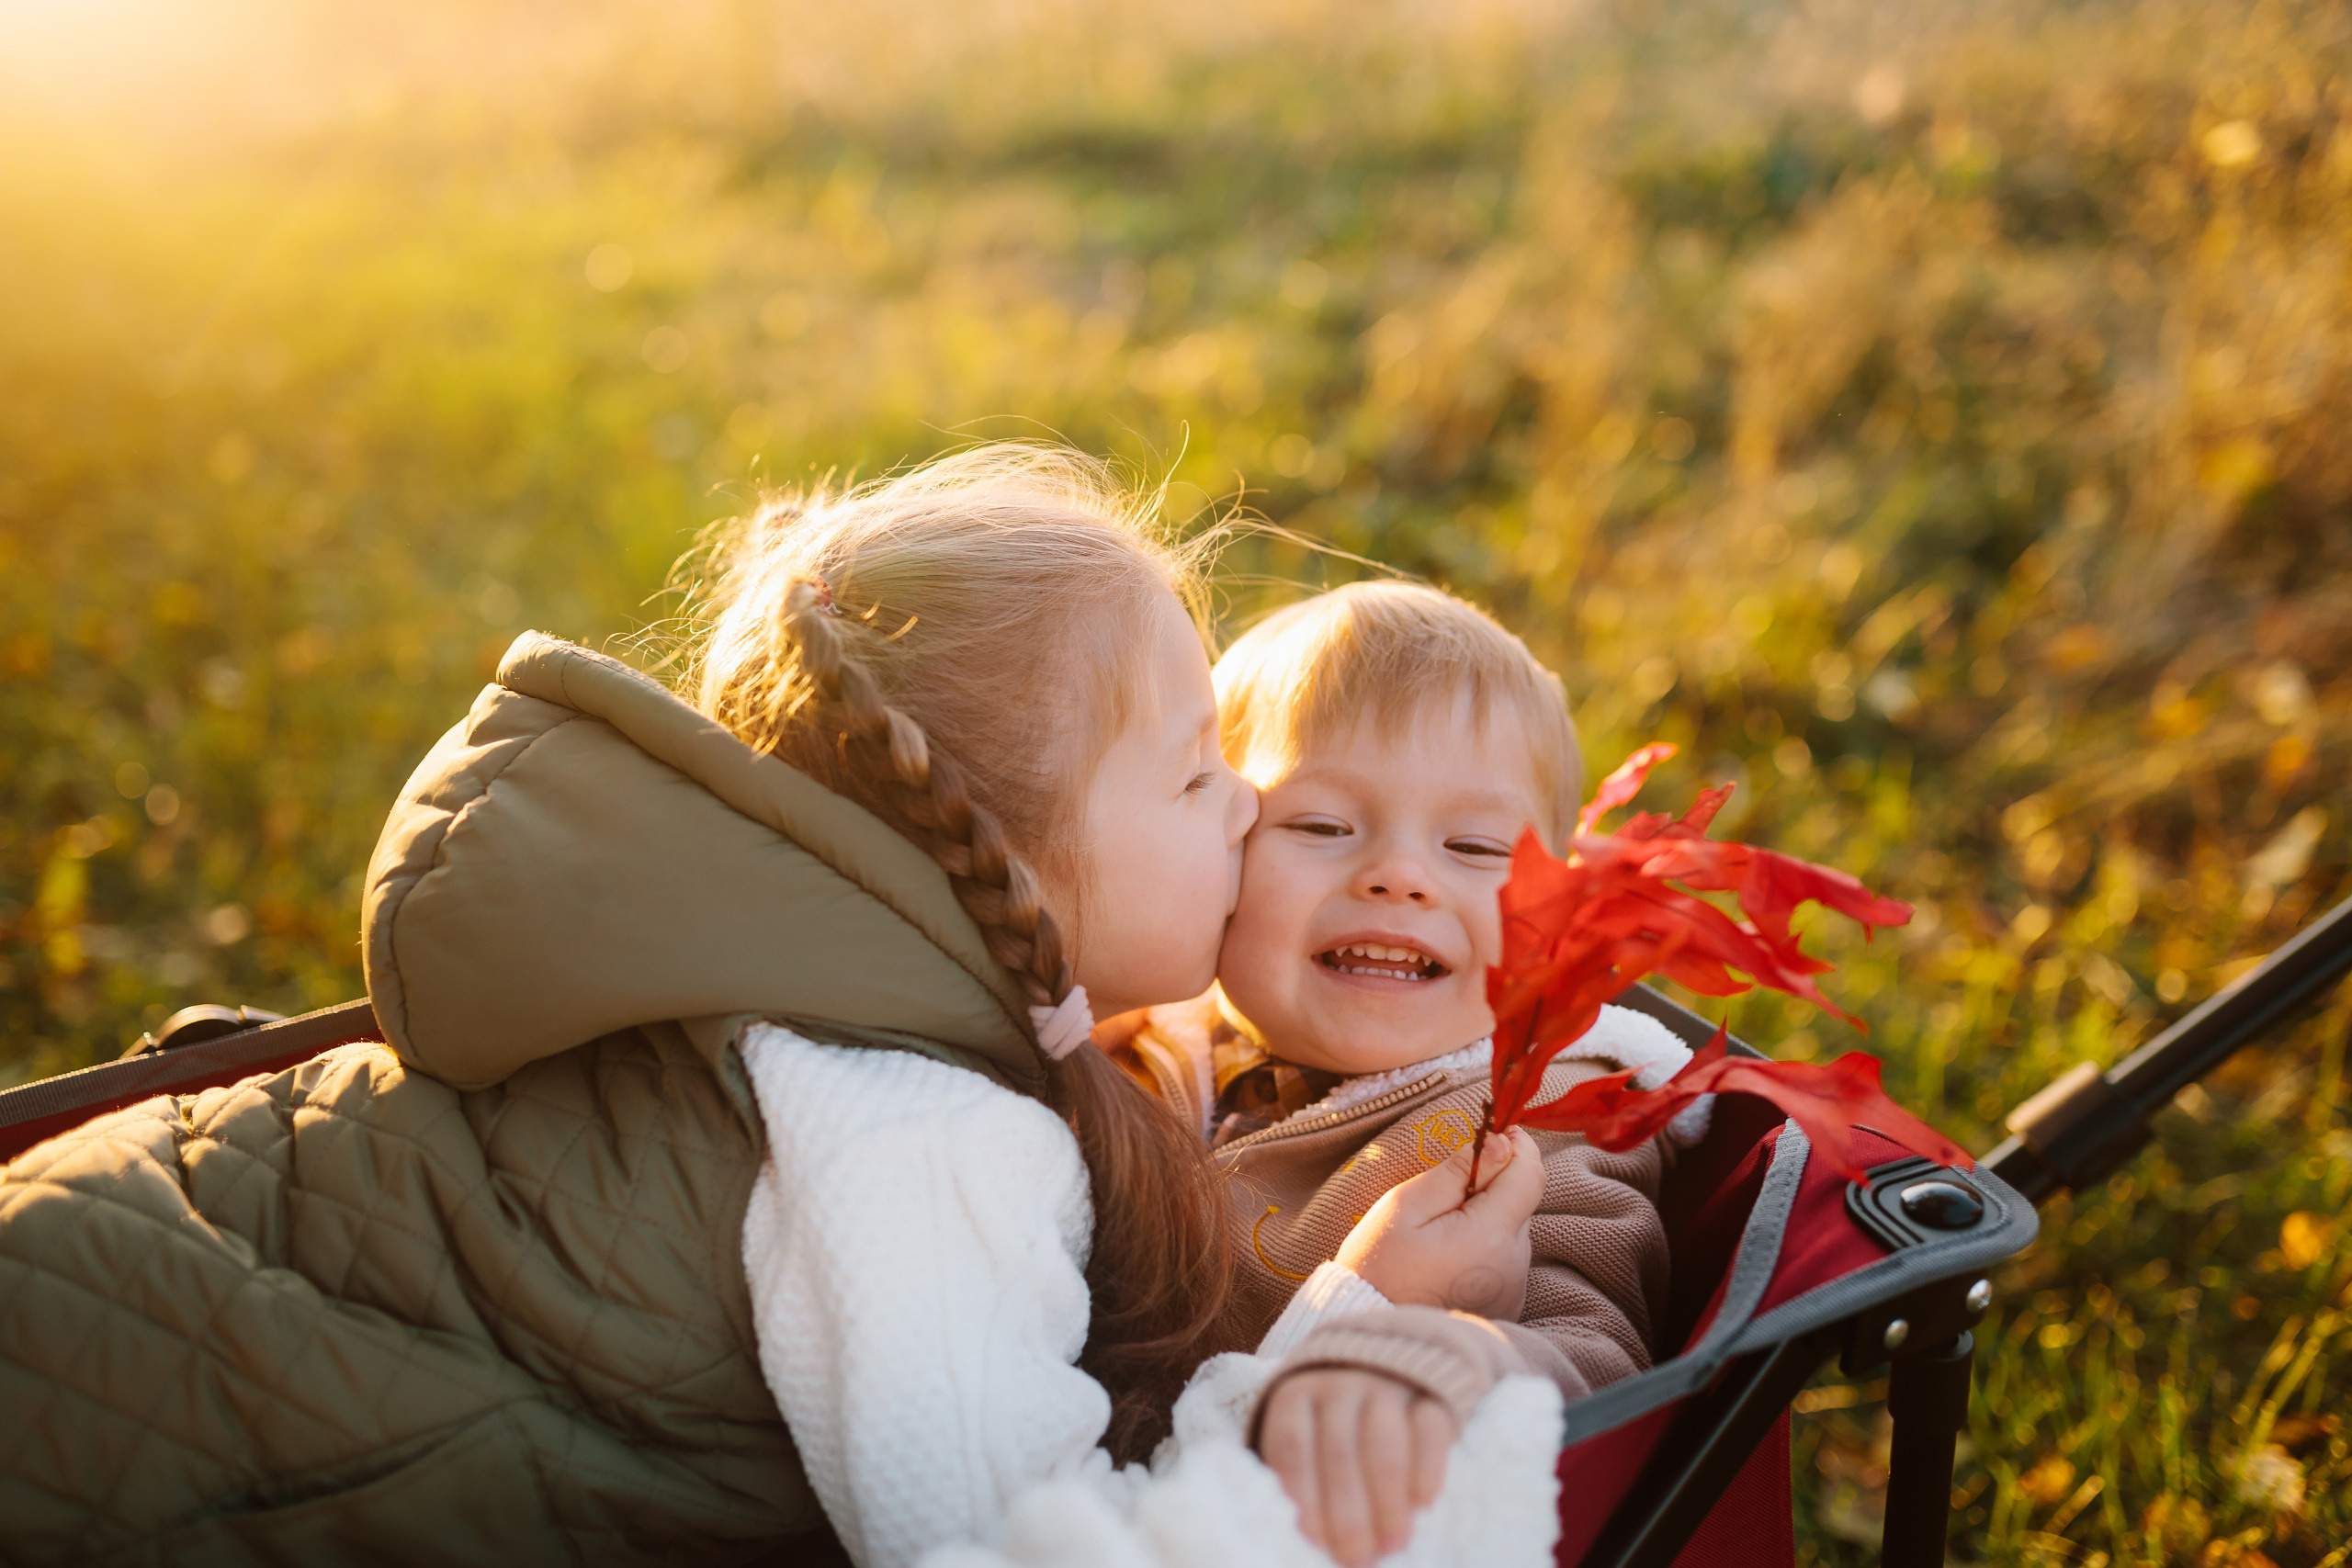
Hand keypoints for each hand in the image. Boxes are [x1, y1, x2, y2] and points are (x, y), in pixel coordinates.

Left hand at [1256, 1368, 1455, 1565]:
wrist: (1383, 1374)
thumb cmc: (1331, 1431)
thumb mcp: (1305, 1447)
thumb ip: (1303, 1487)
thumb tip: (1313, 1541)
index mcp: (1296, 1398)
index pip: (1293, 1446)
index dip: (1302, 1497)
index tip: (1315, 1541)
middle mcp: (1338, 1386)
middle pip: (1338, 1451)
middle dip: (1348, 1513)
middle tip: (1358, 1559)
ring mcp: (1386, 1386)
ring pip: (1384, 1442)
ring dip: (1388, 1499)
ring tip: (1392, 1543)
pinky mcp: (1430, 1394)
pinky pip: (1429, 1429)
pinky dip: (1428, 1468)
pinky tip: (1423, 1503)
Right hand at [1335, 1127, 1541, 1319]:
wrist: (1368, 1332)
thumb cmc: (1378, 1268)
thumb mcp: (1405, 1207)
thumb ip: (1456, 1172)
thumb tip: (1499, 1143)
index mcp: (1491, 1235)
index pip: (1530, 1175)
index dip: (1517, 1146)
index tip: (1494, 1133)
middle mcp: (1513, 1263)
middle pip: (1519, 1201)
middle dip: (1491, 1184)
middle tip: (1443, 1191)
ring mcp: (1512, 1287)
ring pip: (1510, 1228)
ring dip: (1485, 1216)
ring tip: (1437, 1231)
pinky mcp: (1507, 1302)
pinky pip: (1503, 1256)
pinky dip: (1483, 1245)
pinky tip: (1445, 1257)